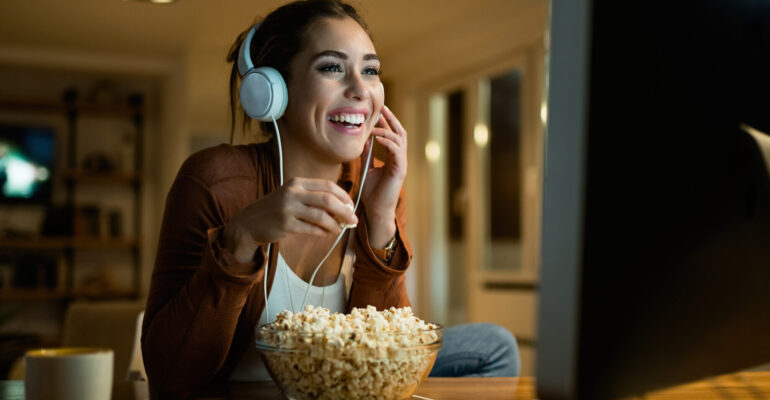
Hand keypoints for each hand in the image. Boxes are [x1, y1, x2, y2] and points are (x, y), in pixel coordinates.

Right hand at [222, 178, 357, 262]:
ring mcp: (288, 208)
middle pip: (328, 200)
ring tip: (339, 229)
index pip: (328, 186)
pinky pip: (312, 229)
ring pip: (321, 216)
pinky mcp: (285, 224)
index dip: (344, 197)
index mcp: (297, 182)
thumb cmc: (276, 210)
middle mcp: (292, 192)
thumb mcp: (292, 196)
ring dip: (335, 224)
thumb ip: (314, 198)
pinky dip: (323, 232)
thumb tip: (343, 208)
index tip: (351, 207)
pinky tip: (325, 233)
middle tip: (353, 220)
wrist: (249, 223)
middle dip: (345, 211)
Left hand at [361, 105, 406, 247]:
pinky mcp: (400, 171)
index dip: (387, 122)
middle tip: (381, 108)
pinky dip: (388, 142)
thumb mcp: (367, 168)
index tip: (378, 110)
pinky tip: (378, 138)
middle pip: (400, 133)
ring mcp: (401, 164)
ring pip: (399, 140)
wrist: (376, 210)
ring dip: (386, 130)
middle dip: (391, 119)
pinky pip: (397, 151)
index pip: (393, 134)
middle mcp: (400, 159)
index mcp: (393, 157)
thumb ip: (367, 155)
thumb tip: (362, 140)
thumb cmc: (372, 192)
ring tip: (374, 125)